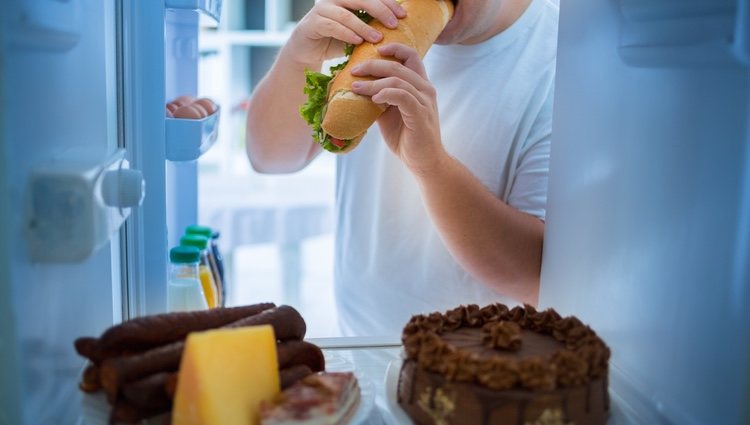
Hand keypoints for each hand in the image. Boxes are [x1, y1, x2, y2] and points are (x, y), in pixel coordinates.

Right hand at [285, 0, 405, 65]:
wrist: (306, 53)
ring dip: (364, 26)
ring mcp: (322, 10)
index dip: (388, 2)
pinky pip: (332, 26)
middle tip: (393, 24)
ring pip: (347, 14)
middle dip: (380, 10)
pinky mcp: (312, 24)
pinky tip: (358, 41)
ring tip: (378, 38)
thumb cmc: (335, 42)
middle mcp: (334, 0)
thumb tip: (399, 29)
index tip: (403, 15)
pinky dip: (346, 34)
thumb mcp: (357, 32)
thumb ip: (371, 26)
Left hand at [350, 43, 445, 174]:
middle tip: (354, 71)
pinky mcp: (420, 114)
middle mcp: (425, 89)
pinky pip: (402, 96)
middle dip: (373, 65)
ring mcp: (424, 101)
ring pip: (398, 80)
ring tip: (356, 87)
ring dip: (373, 83)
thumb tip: (357, 89)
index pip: (411, 56)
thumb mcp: (389, 115)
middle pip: (399, 65)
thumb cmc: (408, 138)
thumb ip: (380, 99)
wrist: (424, 162)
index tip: (375, 50)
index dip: (394, 48)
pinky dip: (385, 93)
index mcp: (420, 86)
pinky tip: (373, 99)